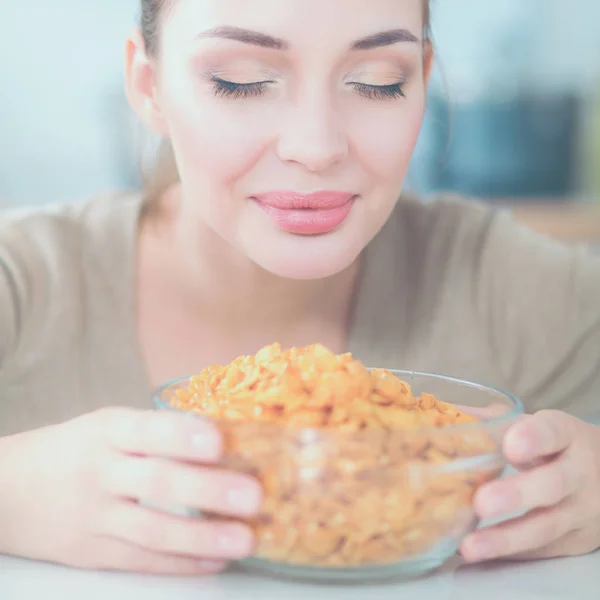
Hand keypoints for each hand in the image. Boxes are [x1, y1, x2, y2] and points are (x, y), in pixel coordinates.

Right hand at [0, 408, 262, 574]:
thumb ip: (155, 433)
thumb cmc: (73, 449)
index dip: (182, 436)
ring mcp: (96, 517)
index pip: (147, 430)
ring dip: (202, 537)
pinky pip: (142, 561)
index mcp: (108, 431)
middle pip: (156, 482)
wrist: (8, 490)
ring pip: (152, 531)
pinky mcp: (93, 553)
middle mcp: (101, 472)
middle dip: (208, 489)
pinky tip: (216, 560)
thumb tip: (224, 441)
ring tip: (244, 539)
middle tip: (253, 495)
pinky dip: (181, 563)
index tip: (219, 441)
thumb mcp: (107, 426)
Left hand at [460, 410, 599, 561]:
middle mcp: (580, 473)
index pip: (553, 433)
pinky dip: (509, 554)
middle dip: (517, 494)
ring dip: (506, 539)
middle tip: (482, 502)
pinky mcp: (575, 541)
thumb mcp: (535, 425)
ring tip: (470, 545)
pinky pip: (542, 550)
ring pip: (547, 527)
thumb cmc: (556, 446)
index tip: (511, 446)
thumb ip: (495, 420)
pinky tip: (480, 554)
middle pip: (553, 485)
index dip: (533, 439)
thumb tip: (449, 411)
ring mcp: (581, 511)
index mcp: (567, 435)